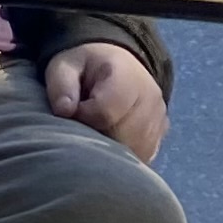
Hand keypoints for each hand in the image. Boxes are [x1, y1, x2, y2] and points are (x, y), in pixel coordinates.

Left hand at [44, 42, 167, 161]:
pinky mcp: (160, 135)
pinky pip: (142, 156)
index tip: (73, 111)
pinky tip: (110, 140)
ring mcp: (159, 119)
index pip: (105, 113)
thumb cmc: (86, 69)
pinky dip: (124, 155)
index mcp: (126, 77)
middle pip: (121, 137)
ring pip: (134, 151)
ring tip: (96, 129)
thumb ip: (61, 85)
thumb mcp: (65, 66)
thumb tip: (64, 110)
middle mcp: (150, 98)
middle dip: (96, 136)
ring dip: (110, 149)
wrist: (116, 66)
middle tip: (83, 123)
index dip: (83, 118)